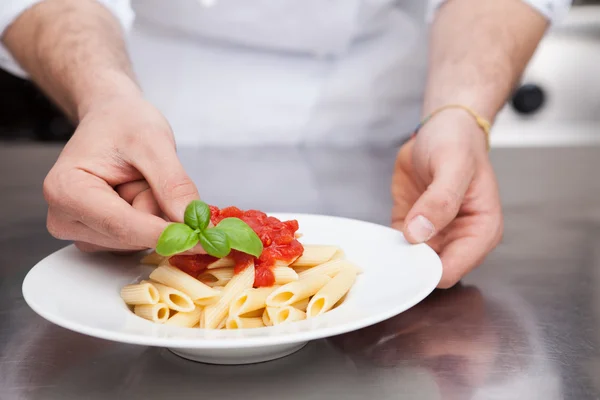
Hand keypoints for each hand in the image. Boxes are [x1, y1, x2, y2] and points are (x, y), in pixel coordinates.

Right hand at [43, 92, 199, 251]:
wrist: (111, 118)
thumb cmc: (123, 122)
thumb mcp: (153, 141)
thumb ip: (172, 183)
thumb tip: (189, 221)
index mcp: (66, 191)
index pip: (122, 226)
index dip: (166, 235)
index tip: (203, 241)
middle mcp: (65, 218)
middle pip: (131, 236)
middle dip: (156, 211)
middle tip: (149, 174)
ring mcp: (82, 232)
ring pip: (139, 241)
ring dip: (153, 212)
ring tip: (139, 180)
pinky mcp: (99, 239)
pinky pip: (139, 240)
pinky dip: (151, 219)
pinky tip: (139, 193)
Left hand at [391, 110, 502, 287]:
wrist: (441, 129)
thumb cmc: (457, 143)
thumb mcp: (453, 165)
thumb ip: (440, 200)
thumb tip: (419, 233)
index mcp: (481, 231)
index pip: (452, 269)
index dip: (426, 270)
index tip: (401, 257)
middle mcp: (459, 240)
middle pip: (430, 272)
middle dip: (407, 268)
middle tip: (382, 257)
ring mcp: (435, 236)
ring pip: (412, 264)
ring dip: (394, 260)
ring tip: (376, 252)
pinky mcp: (413, 228)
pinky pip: (397, 247)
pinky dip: (386, 247)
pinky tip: (374, 241)